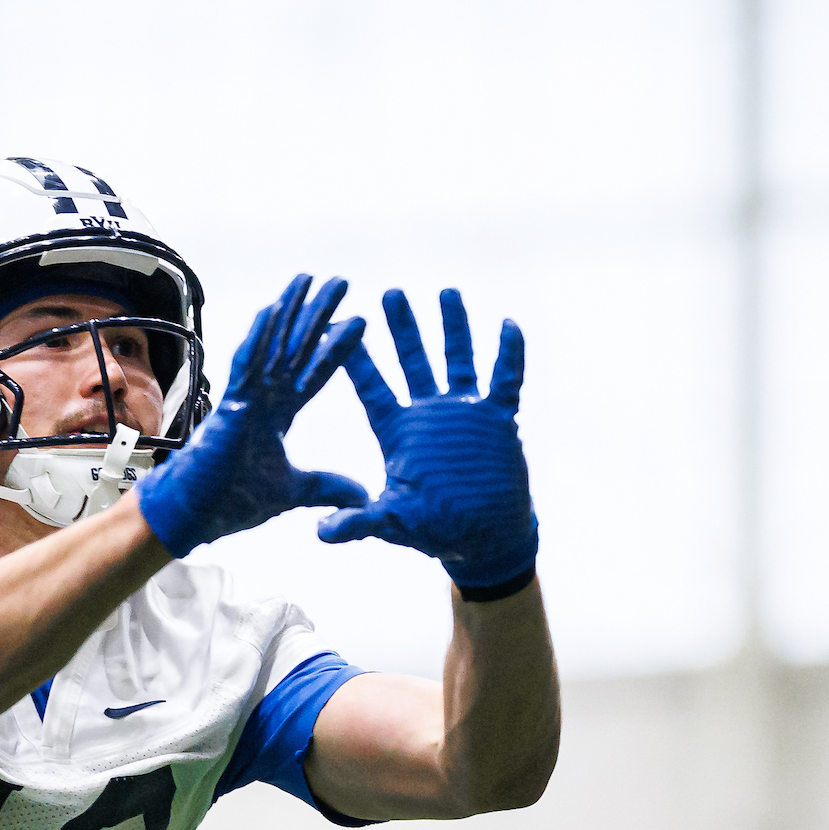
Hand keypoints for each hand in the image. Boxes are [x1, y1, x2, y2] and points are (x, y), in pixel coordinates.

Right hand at [136, 274, 368, 557]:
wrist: (191, 516)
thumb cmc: (230, 502)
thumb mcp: (293, 492)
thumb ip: (327, 487)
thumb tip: (365, 495)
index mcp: (278, 414)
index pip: (314, 373)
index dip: (336, 348)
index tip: (359, 322)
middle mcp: (263, 399)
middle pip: (296, 348)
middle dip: (318, 315)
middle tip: (341, 282)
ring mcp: (244, 399)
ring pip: (271, 346)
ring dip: (290, 311)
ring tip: (309, 279)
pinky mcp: (229, 407)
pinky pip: (245, 365)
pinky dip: (258, 338)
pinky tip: (273, 309)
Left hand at [317, 289, 535, 591]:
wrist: (485, 539)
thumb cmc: (434, 530)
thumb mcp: (391, 522)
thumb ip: (358, 521)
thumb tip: (319, 532)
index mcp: (397, 432)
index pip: (371, 387)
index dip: (355, 358)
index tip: (336, 325)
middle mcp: (427, 414)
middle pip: (412, 361)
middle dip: (402, 328)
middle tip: (390, 293)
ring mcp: (464, 414)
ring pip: (456, 360)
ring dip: (453, 328)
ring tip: (446, 291)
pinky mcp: (498, 420)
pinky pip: (506, 380)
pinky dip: (509, 355)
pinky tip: (508, 324)